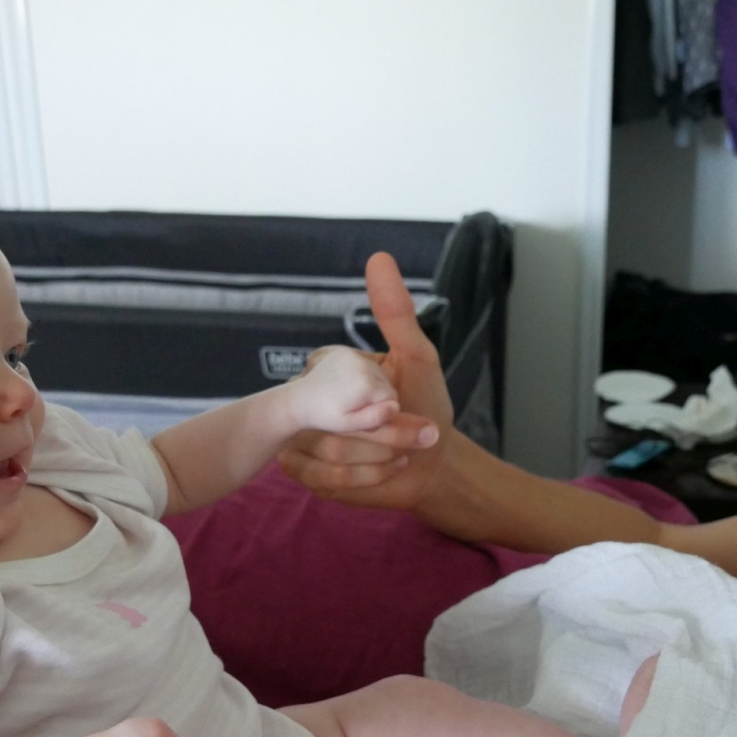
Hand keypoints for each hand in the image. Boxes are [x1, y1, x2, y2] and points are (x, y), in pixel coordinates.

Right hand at [279, 253, 452, 509]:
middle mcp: (308, 400)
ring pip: (329, 450)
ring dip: (380, 456)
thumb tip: (379, 258)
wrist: (433, 464)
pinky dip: (367, 478)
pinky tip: (388, 470)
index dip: (368, 396)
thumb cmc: (426, 405)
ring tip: (403, 451)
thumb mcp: (416, 357)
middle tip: (416, 432)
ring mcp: (302, 437)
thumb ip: (395, 312)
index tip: (397, 400)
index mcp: (328, 369)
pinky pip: (326, 478)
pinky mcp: (307, 474)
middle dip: (383, 433)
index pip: (326, 376)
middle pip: (329, 418)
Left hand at [286, 346, 399, 433]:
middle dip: (377, 397)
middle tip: (356, 407)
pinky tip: (346, 383)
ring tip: (351, 395)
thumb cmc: (326, 416)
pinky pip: (366, 364)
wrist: (300, 400)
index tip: (364, 416)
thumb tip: (396, 407)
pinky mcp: (345, 351)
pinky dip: (361, 374)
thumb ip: (376, 417)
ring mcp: (353, 355)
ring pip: (378, 374)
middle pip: (387, 384)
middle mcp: (363, 364)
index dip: (381, 410)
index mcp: (366, 383)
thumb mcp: (351, 424)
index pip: (392, 398)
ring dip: (370, 385)